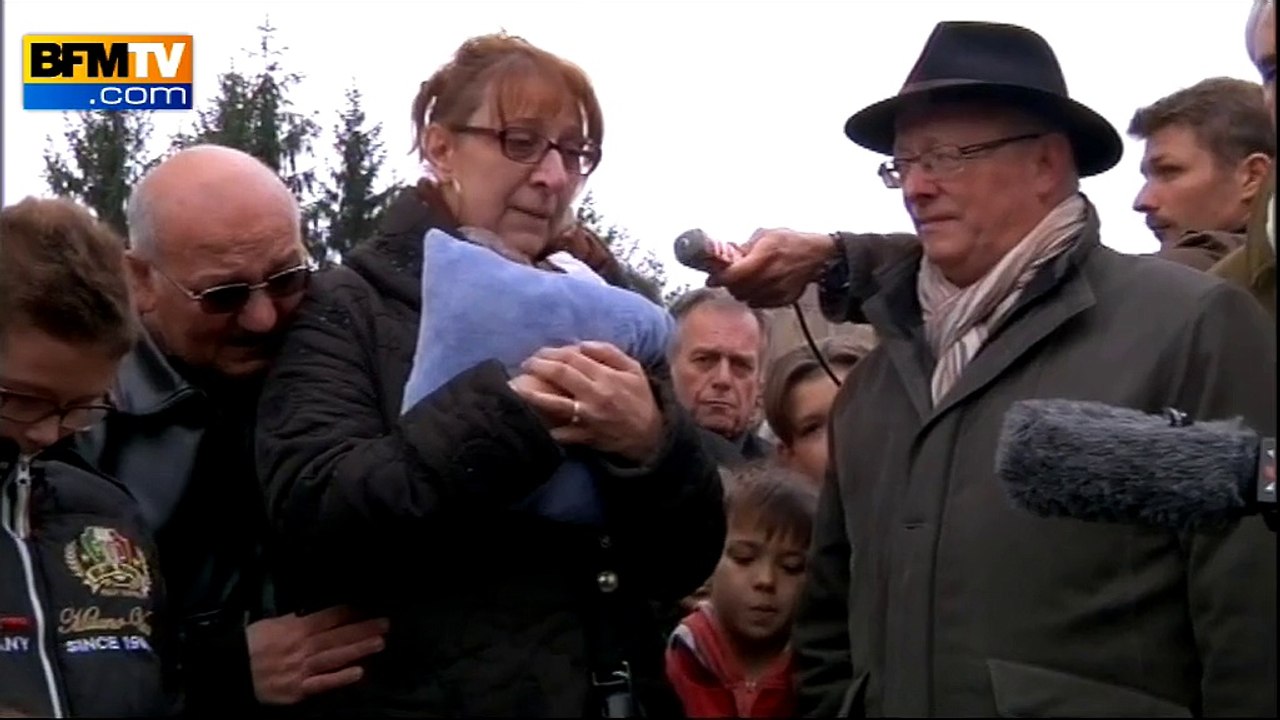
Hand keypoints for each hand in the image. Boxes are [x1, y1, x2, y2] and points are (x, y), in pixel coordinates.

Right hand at [246, 606, 388, 704]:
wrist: (229, 671)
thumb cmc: (250, 645)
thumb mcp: (271, 624)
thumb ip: (295, 620)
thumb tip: (315, 612)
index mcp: (294, 629)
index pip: (327, 618)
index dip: (349, 614)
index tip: (368, 609)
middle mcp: (301, 648)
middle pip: (337, 636)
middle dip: (362, 629)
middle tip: (386, 624)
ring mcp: (300, 670)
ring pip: (334, 658)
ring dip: (358, 649)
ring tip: (380, 642)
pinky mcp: (297, 690)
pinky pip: (321, 684)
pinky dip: (340, 678)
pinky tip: (359, 673)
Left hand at [513, 341, 663, 463]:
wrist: (649, 436)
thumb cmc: (640, 399)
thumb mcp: (633, 370)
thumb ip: (609, 353)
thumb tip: (582, 343)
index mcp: (606, 376)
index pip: (573, 358)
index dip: (552, 352)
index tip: (540, 353)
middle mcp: (595, 395)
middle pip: (560, 374)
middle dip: (538, 366)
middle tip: (526, 363)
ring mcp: (588, 417)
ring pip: (554, 403)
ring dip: (532, 394)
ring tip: (516, 387)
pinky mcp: (584, 436)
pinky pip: (560, 432)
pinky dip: (545, 428)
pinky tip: (530, 420)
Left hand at [707, 228, 838, 306]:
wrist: (817, 255)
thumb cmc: (792, 242)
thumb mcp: (766, 235)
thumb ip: (746, 246)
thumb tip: (728, 253)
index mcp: (765, 255)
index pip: (734, 274)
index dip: (719, 278)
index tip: (711, 279)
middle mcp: (771, 275)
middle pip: (738, 289)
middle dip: (729, 284)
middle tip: (728, 278)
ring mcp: (778, 289)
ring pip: (746, 299)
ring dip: (741, 292)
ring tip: (744, 282)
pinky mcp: (783, 299)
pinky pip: (759, 304)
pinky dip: (754, 298)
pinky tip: (757, 287)